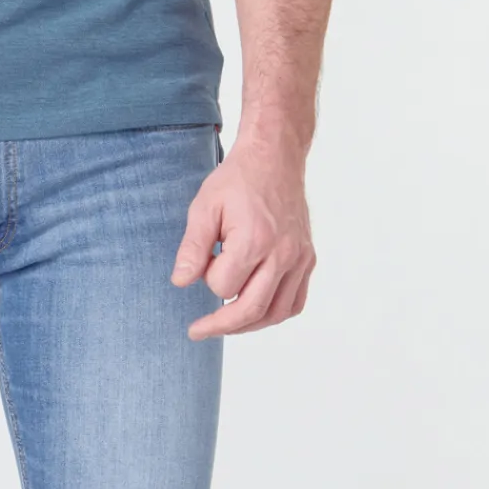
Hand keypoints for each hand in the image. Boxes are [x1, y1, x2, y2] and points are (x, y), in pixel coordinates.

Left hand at [169, 134, 316, 338]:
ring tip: (225, 324)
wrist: (274, 158)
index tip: (202, 261)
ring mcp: (299, 258)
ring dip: (248, 324)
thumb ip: (192, 248)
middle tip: (197, 330)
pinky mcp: (308, 258)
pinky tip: (254, 311)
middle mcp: (282, 254)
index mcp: (254, 240)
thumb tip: (180, 283)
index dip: (207, 278)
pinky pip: (295, 302)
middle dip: (221, 325)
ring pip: (276, 313)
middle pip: (252, 309)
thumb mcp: (204, 206)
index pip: (223, 286)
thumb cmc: (236, 180)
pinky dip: (274, 313)